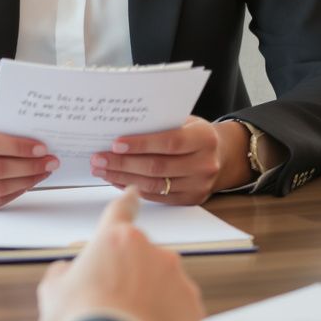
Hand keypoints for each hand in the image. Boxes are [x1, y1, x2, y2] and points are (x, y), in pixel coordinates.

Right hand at [38, 187, 202, 320]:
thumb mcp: (53, 291)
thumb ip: (63, 272)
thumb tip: (65, 272)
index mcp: (116, 239)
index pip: (121, 210)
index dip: (127, 200)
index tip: (134, 193)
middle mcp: (149, 250)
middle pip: (141, 255)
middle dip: (131, 272)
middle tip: (115, 299)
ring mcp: (174, 276)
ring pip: (163, 280)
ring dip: (151, 293)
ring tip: (132, 320)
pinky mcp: (191, 304)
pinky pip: (181, 305)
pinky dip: (169, 316)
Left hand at [90, 116, 252, 203]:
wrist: (222, 155)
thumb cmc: (195, 133)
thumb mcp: (185, 120)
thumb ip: (161, 123)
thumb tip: (122, 125)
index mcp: (205, 138)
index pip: (169, 142)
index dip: (141, 144)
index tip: (115, 143)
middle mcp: (204, 164)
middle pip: (158, 166)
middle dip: (123, 163)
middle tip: (99, 158)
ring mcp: (198, 185)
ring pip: (154, 184)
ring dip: (123, 177)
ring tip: (102, 170)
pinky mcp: (190, 200)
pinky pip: (157, 197)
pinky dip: (134, 188)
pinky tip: (117, 180)